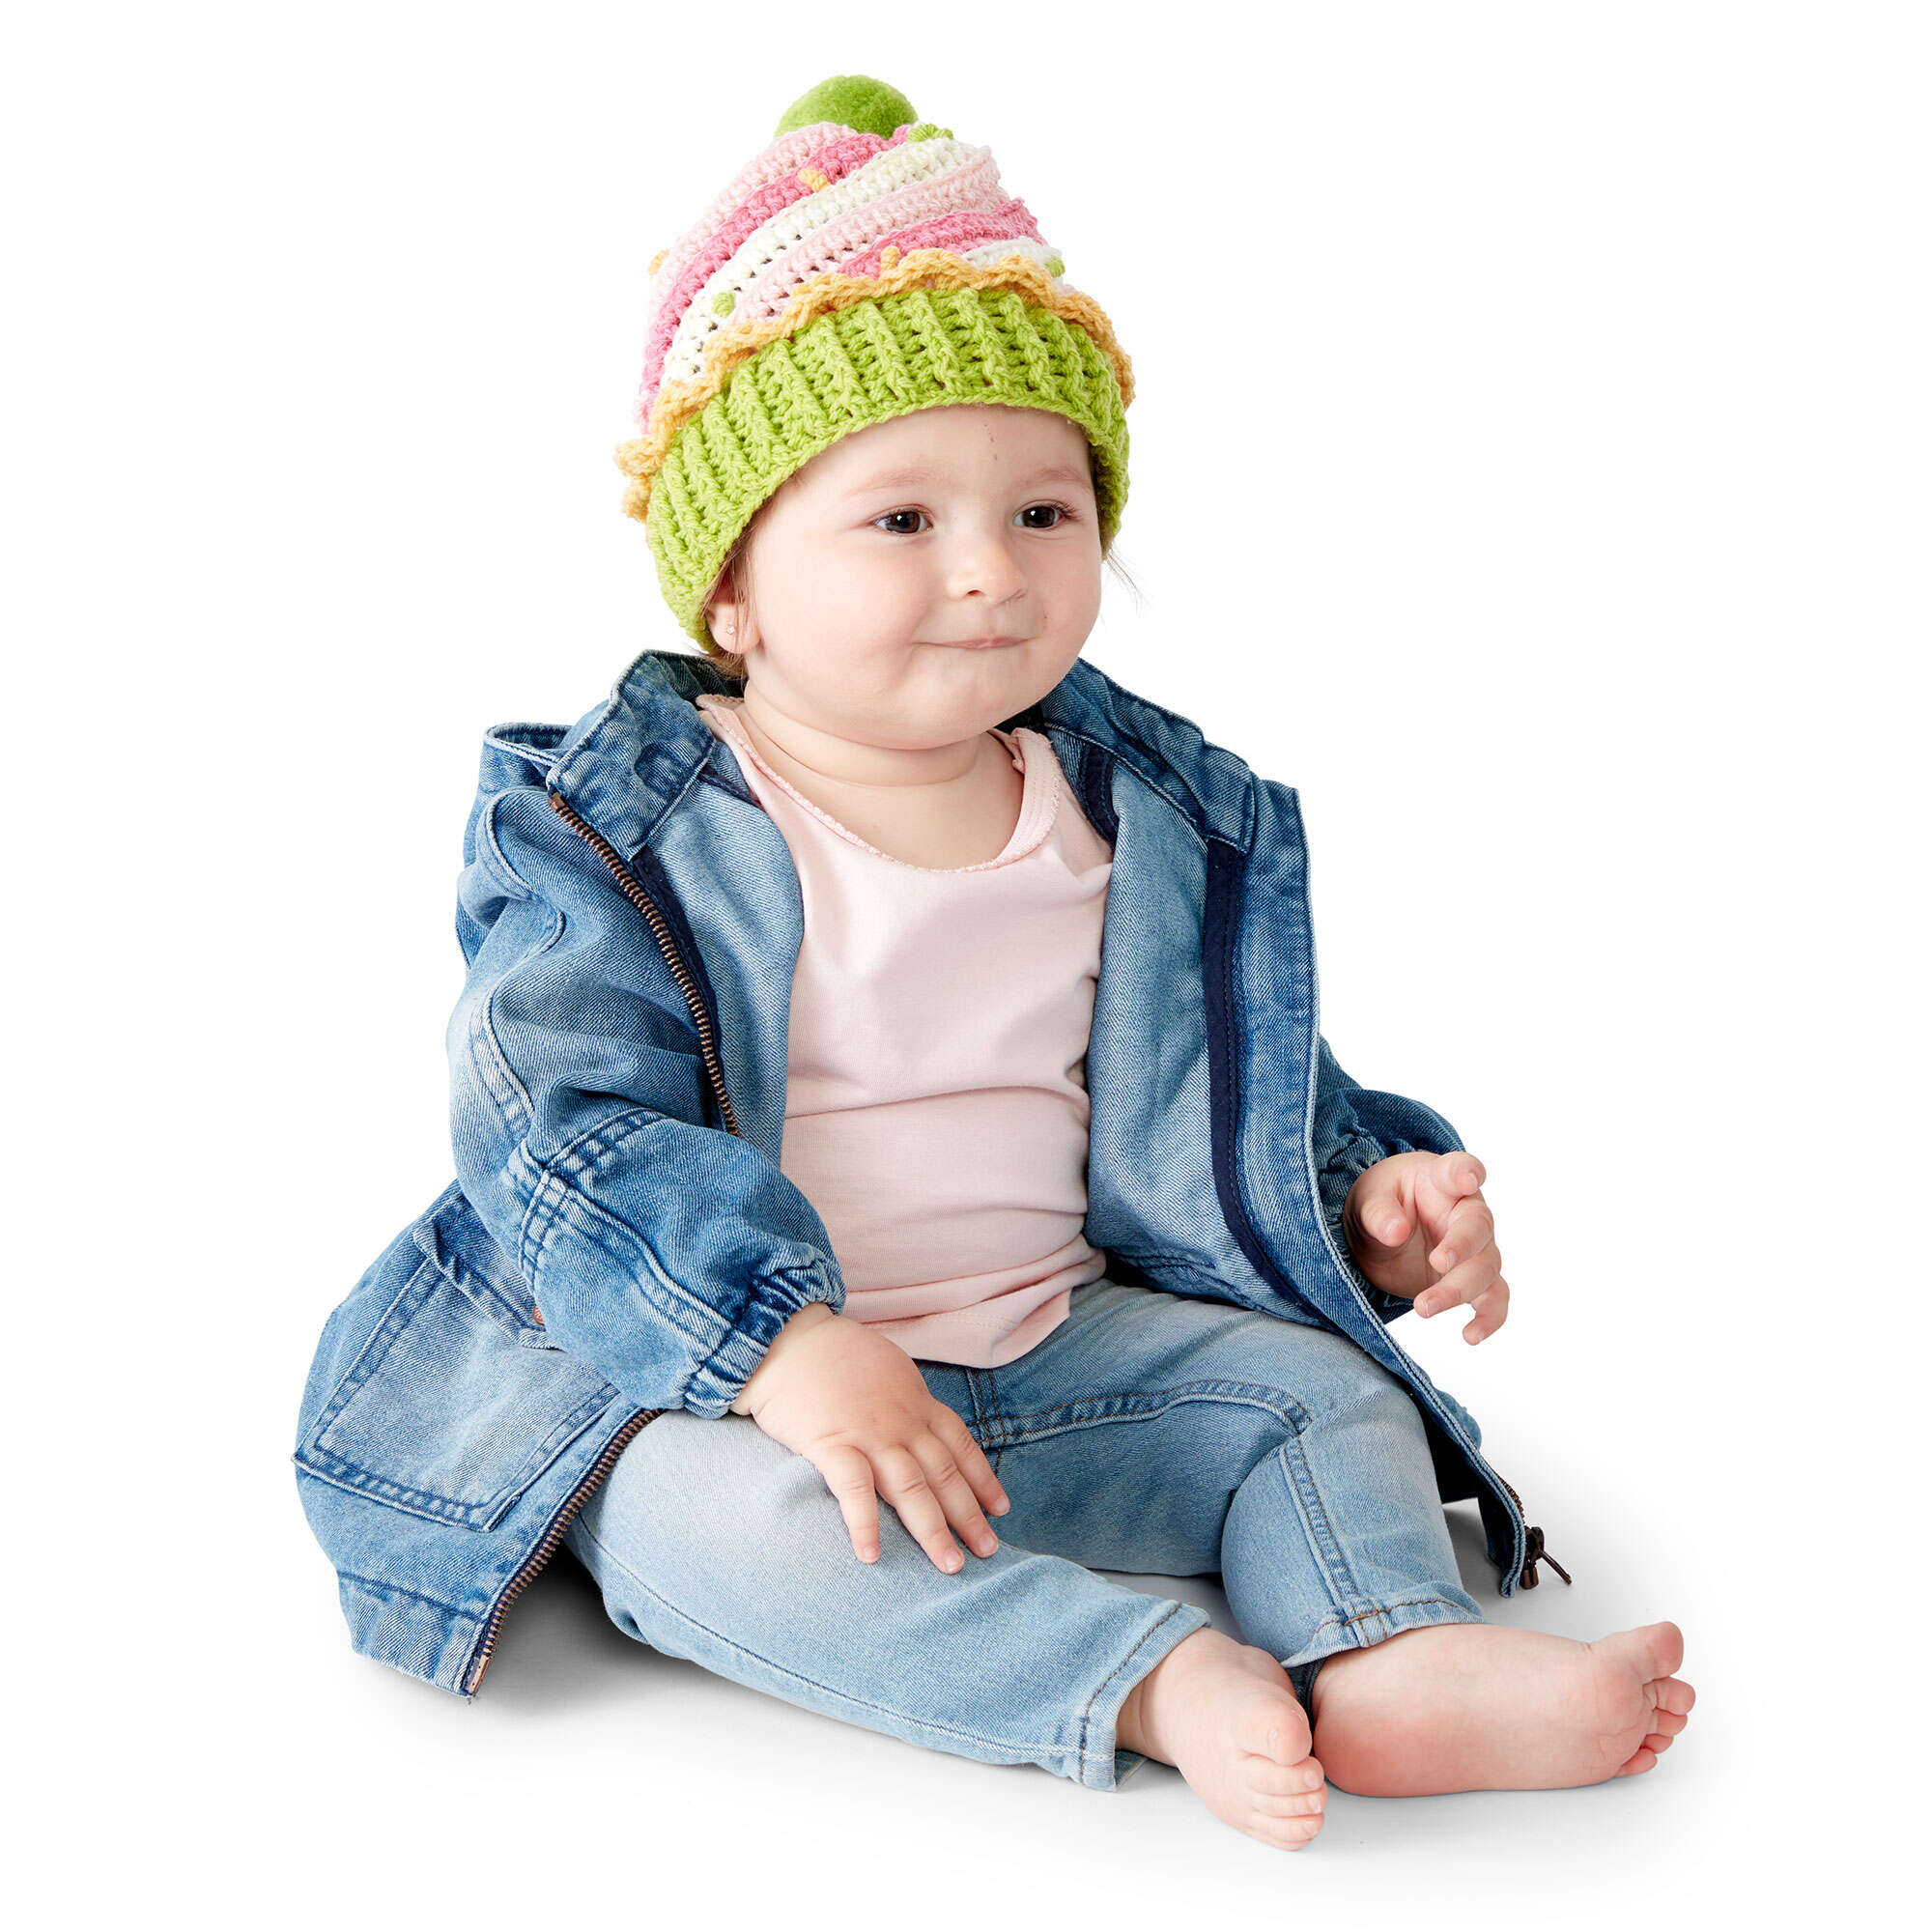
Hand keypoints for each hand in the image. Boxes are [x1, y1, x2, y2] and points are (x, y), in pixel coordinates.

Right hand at [728, 1304, 1011, 1570]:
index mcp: (915, 1402)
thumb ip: (905, 1399)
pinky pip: (854, 1489)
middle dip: (969, 1515)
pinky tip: (871, 1555)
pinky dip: (865, 1523)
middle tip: (989, 1551)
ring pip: (912, 1487)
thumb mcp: (887, 1368)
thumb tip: (918, 1422)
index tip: (1001, 1508)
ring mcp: (870, 1433)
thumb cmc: (832, 1354)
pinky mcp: (831, 1443)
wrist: (787, 1337)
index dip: (983, 1478)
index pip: (960, 1445)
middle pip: (944, 1473)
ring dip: (933, 1529)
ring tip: (951, 1565)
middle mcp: (902, 1421)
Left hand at [1341, 1150, 1509, 1343]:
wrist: (1383, 1229)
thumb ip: (1379, 1212)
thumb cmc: (1382, 1202)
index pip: (1458, 1169)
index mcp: (1440, 1179)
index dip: (1467, 1172)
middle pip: (1479, 1228)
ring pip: (1486, 1269)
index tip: (1470, 1178)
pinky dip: (1488, 1319)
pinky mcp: (1471, 1280)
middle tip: (1437, 1262)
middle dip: (1462, 1247)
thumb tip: (1395, 1232)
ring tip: (1423, 1307)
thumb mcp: (1368, 1199)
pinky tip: (1471, 1336)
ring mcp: (1474, 1248)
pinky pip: (1492, 1299)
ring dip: (1459, 1290)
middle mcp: (1465, 1212)